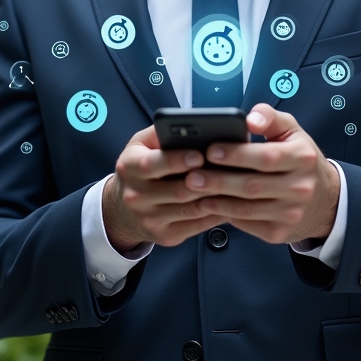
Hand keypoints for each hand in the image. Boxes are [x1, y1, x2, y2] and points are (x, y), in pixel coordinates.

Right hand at [102, 126, 228, 251]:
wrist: (122, 209)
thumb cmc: (140, 168)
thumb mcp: (141, 144)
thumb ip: (162, 132)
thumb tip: (192, 124)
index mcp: (129, 167)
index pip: (152, 164)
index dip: (177, 160)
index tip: (200, 154)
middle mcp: (136, 196)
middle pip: (178, 190)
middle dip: (207, 180)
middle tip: (231, 169)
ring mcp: (150, 219)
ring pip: (192, 210)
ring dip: (218, 197)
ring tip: (238, 183)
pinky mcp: (166, 236)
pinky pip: (197, 225)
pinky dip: (217, 213)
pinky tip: (232, 201)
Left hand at [185, 104, 339, 245]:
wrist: (325, 200)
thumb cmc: (300, 160)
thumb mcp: (293, 132)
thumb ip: (270, 118)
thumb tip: (249, 119)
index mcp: (302, 158)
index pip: (266, 157)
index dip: (236, 155)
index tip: (210, 150)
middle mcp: (300, 188)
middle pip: (252, 186)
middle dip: (218, 180)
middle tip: (192, 174)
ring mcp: (290, 214)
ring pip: (246, 208)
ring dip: (216, 200)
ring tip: (192, 189)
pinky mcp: (279, 233)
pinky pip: (246, 223)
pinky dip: (224, 214)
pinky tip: (207, 204)